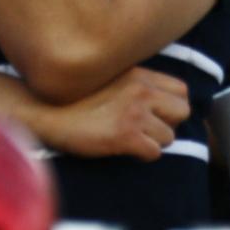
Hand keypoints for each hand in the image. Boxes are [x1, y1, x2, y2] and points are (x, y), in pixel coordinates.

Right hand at [41, 67, 189, 159]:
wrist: (47, 111)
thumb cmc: (75, 98)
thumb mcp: (110, 78)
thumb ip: (136, 83)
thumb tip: (161, 102)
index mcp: (139, 74)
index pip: (181, 90)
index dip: (172, 106)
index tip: (157, 114)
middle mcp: (141, 90)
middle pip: (183, 111)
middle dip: (169, 124)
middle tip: (147, 129)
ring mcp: (135, 113)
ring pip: (170, 136)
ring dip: (154, 142)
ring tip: (132, 139)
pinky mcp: (126, 136)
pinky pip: (155, 152)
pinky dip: (143, 155)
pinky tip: (125, 149)